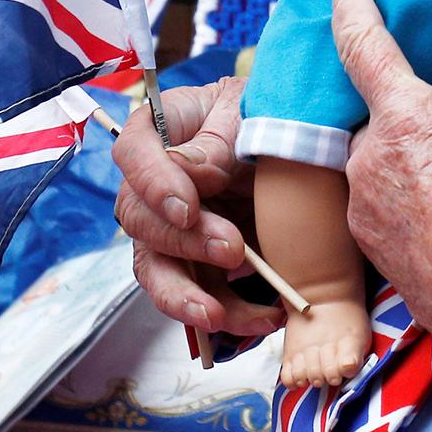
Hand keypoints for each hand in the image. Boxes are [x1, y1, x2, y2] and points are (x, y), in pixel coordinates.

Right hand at [110, 77, 283, 338]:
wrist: (299, 149)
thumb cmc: (264, 117)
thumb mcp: (248, 115)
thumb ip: (217, 142)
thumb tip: (187, 171)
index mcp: (161, 131)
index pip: (132, 153)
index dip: (152, 184)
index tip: (186, 208)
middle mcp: (154, 186)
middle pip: (140, 220)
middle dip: (183, 243)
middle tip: (231, 248)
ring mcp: (171, 229)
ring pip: (157, 271)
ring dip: (186, 297)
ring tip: (219, 315)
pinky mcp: (199, 264)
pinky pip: (200, 296)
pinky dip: (229, 314)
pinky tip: (265, 316)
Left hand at [332, 0, 431, 365]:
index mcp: (402, 119)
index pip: (362, 45)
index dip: (352, 7)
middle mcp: (368, 160)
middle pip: (372, 117)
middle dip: (400, 115)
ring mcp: (364, 210)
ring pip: (373, 164)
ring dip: (401, 160)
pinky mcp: (371, 253)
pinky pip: (375, 206)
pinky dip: (400, 198)